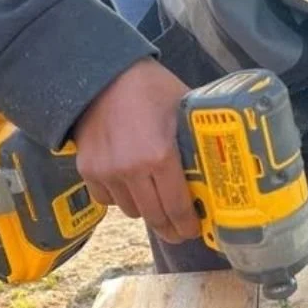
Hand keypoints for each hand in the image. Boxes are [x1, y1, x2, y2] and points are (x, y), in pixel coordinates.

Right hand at [70, 58, 199, 242]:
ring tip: (157, 199)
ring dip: (146, 209)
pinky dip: (120, 197)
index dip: (188, 224)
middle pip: (154, 216)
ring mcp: (106, 172)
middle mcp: (131, 170)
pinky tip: (131, 184)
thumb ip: (196, 142)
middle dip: (170, 228)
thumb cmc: (151, 89)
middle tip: (180, 231)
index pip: (177, 206)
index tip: (195, 231)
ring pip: (131, 210)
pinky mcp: (87, 171)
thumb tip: (220, 168)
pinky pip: (107, 200)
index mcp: (160, 156)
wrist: (103, 75)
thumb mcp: (184, 111)